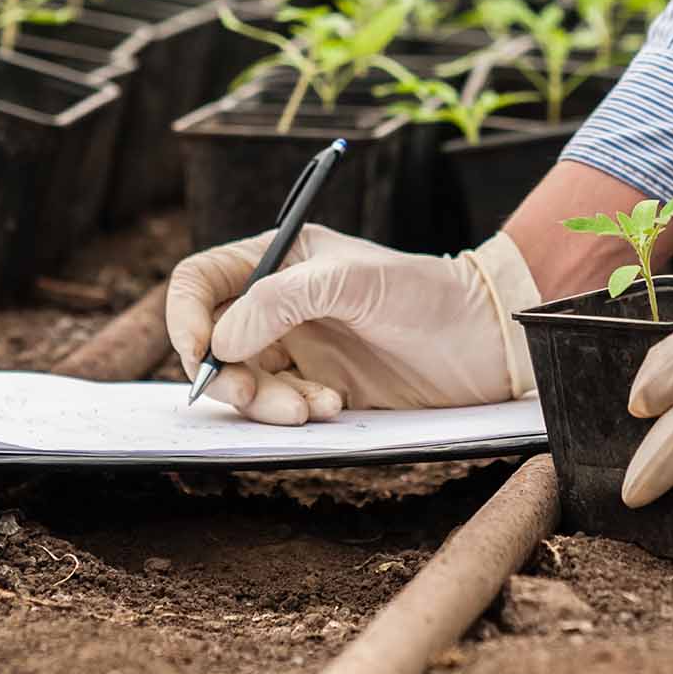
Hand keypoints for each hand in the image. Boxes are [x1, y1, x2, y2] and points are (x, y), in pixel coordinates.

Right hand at [164, 226, 540, 423]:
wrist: (487, 341)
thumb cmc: (427, 294)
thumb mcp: (351, 281)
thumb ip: (279, 301)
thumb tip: (221, 342)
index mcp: (276, 260)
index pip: (201, 282)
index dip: (185, 318)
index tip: (199, 355)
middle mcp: (277, 304)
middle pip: (213, 343)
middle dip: (226, 375)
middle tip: (253, 395)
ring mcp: (297, 347)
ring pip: (244, 383)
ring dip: (266, 402)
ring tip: (313, 408)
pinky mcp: (319, 386)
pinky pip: (279, 407)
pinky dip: (295, 414)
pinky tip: (334, 408)